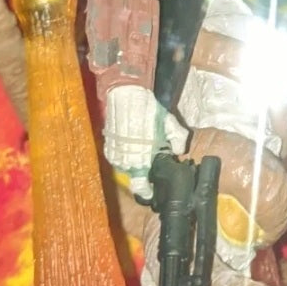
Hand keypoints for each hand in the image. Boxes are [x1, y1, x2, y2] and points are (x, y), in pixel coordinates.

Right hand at [103, 84, 185, 199]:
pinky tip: (131, 143)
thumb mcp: (171, 123)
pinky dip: (123, 155)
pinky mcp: (107, 146)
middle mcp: (125, 160)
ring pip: (125, 168)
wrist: (126, 94)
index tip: (151, 191)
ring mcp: (114, 154)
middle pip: (134, 177)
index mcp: (142, 158)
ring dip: (133, 163)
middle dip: (143, 172)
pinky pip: (115, 158)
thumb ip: (179, 140)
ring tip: (141, 148)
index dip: (146, 191)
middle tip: (150, 159)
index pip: (140, 187)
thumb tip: (179, 152)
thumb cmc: (149, 110)